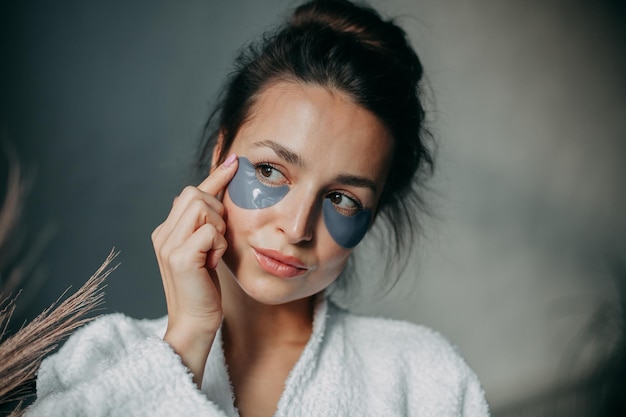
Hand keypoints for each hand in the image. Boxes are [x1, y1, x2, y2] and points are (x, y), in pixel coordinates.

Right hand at [151, 153, 237, 385]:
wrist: (194, 323)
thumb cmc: (204, 288)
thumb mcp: (206, 251)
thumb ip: (208, 225)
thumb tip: (218, 195)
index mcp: (167, 230)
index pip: (191, 192)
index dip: (215, 177)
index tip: (235, 162)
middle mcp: (162, 234)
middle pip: (196, 194)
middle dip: (217, 213)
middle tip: (217, 242)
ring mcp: (167, 245)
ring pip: (202, 208)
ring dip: (218, 229)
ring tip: (213, 253)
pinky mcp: (179, 257)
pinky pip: (210, 232)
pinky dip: (218, 245)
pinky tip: (212, 264)